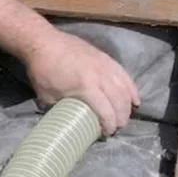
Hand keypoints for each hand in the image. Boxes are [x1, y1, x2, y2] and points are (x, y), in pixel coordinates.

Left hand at [23, 31, 140, 136]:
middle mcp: (100, 76)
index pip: (105, 110)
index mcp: (85, 87)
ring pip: (125, 87)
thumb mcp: (47, 96)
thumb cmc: (43, 70)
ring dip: (128, 104)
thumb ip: (59, 109)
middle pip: (119, 100)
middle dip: (121, 117)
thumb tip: (66, 121)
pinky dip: (131, 87)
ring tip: (126, 116)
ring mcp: (104, 64)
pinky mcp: (105, 57)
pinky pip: (124, 74)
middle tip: (118, 127)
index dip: (110, 125)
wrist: (43, 42)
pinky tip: (135, 98)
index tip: (107, 134)